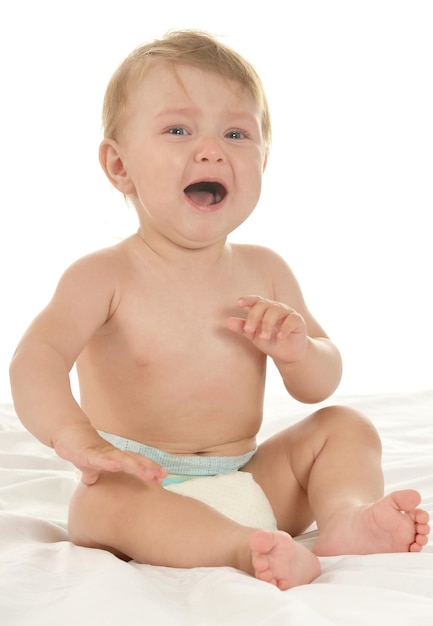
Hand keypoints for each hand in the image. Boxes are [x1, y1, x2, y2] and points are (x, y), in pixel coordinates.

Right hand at [52, 422, 167, 485]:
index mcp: (116, 458)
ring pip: (121, 459)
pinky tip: (114, 465)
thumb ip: (98, 477)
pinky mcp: (87, 453)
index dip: (150, 469)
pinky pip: (98, 458)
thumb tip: (95, 486)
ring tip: (147, 473)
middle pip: (134, 460)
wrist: (68, 434)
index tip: (162, 478)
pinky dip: (106, 462)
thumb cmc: (84, 450)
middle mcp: (113, 454)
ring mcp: (101, 452)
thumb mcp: (94, 468)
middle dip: (149, 468)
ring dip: (135, 466)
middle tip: (162, 476)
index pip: (137, 463)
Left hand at [226, 295, 307, 363]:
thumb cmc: (270, 342)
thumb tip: (227, 322)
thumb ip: (242, 328)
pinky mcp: (298, 321)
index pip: (255, 300)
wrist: (288, 355)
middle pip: (264, 305)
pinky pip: (292, 319)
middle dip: (254, 317)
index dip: (247, 300)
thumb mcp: (254, 336)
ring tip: (264, 337)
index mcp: (264, 309)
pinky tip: (279, 336)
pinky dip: (285, 327)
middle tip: (249, 330)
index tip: (238, 304)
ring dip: (268, 324)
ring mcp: (288, 313)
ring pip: (276, 311)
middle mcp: (276, 308)